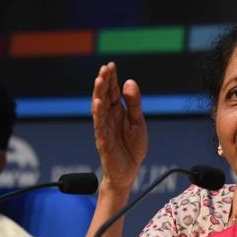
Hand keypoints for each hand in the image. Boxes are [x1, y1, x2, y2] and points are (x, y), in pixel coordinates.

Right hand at [91, 62, 147, 194]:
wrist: (129, 172)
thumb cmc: (132, 147)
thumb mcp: (138, 122)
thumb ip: (134, 103)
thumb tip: (129, 81)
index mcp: (117, 111)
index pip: (112, 91)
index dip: (111, 78)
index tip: (110, 64)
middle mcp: (108, 117)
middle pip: (104, 96)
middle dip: (103, 81)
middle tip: (104, 68)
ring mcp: (104, 128)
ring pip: (99, 108)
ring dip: (98, 93)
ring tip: (99, 80)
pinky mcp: (104, 141)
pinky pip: (99, 125)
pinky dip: (98, 114)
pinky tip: (98, 103)